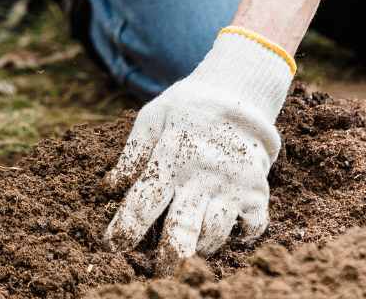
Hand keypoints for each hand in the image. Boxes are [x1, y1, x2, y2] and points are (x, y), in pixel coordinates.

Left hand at [103, 28, 293, 269]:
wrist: (240, 93)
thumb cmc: (188, 108)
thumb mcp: (153, 118)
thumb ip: (132, 154)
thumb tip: (108, 188)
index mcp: (171, 159)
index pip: (142, 202)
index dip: (125, 229)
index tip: (112, 246)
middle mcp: (201, 177)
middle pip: (182, 230)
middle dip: (166, 258)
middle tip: (156, 272)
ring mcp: (231, 186)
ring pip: (214, 235)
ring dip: (198, 247)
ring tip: (188, 247)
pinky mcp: (257, 192)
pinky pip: (250, 229)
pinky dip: (238, 238)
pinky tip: (226, 232)